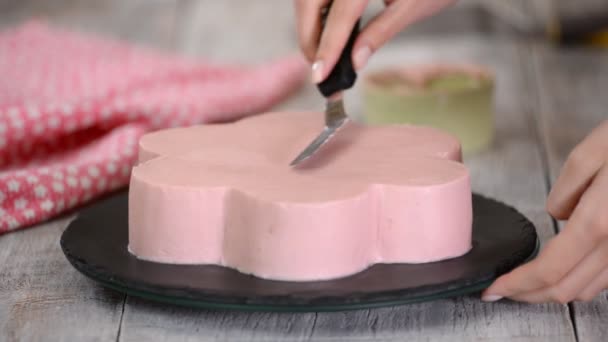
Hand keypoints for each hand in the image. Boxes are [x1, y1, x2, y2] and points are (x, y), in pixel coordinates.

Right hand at [294, 0, 455, 82]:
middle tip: (320, 70)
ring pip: (306, 0)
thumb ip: (381, 33)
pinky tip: (327, 33)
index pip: (340, 15)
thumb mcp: (412, 8)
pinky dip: (315, 15)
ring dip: (309, 28)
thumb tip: (354, 62)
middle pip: (309, 4)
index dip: (327, 48)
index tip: (320, 76)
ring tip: (324, 55)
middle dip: (309, 39)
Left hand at [483, 120, 607, 302]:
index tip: (493, 288)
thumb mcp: (592, 152)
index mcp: (602, 221)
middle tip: (502, 289)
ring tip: (526, 280)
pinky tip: (564, 267)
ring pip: (591, 288)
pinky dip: (582, 280)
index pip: (550, 270)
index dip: (518, 284)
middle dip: (530, 294)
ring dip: (554, 290)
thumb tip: (559, 217)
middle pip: (568, 289)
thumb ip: (567, 189)